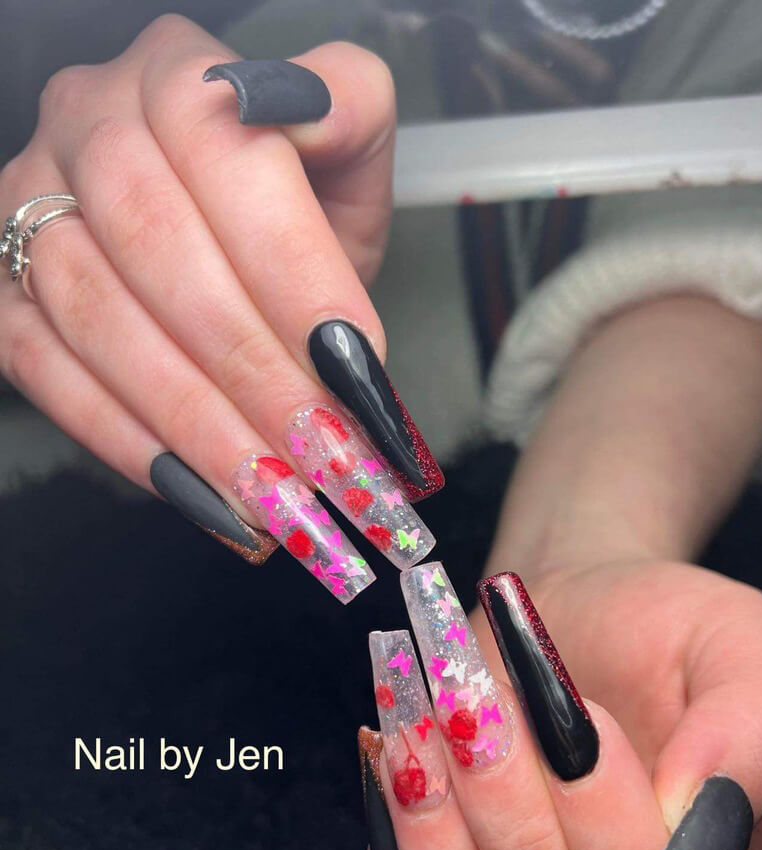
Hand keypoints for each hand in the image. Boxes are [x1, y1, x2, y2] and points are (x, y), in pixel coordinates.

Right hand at [0, 15, 442, 601]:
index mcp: (177, 74)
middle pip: (158, 249)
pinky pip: (47, 373)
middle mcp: (86, 125)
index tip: (357, 364)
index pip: (230, 158)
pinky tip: (202, 491)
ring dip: (195, 422)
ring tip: (275, 493)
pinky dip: (129, 443)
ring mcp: (29, 208)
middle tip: (324, 453)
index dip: (296, 271)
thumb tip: (318, 106)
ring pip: (99, 319)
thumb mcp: (342, 156)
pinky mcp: (3, 291)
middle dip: (253, 370)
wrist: (213, 240)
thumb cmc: (284, 209)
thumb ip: (351, 117)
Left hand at [360, 559, 761, 849]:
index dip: (620, 837)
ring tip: (423, 730)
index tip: (577, 724)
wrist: (573, 614)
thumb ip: (741, 731)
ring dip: (440, 844)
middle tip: (480, 711)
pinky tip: (392, 769)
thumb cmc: (665, 633)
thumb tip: (693, 804)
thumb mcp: (732, 651)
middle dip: (515, 827)